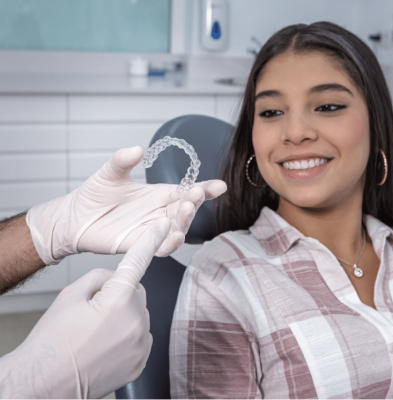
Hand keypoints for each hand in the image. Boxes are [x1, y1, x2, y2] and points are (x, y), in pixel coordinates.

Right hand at [0, 217, 169, 398]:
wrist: (43, 384)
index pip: (138, 261)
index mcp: (118, 300)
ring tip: (97, 332)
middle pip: (137, 292)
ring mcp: (140, 345)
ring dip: (126, 316)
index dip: (151, 240)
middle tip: (95, 310)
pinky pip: (142, 335)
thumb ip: (101, 276)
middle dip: (121, 294)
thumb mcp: (70, 294)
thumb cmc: (52, 340)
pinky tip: (106, 344)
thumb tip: (117, 278)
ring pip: (140, 314)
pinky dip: (129, 334)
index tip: (163, 227)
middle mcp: (136, 322)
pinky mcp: (141, 362)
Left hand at [26, 146, 226, 264]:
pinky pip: (159, 247)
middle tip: (196, 193)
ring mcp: (151, 229)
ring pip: (176, 228)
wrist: (74, 217)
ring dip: (184, 221)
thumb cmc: (94, 194)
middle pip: (185, 209)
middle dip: (194, 202)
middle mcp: (159, 212)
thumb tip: (139, 149)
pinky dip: (169, 244)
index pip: (186, 191)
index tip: (219, 186)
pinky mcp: (139, 245)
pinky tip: (175, 237)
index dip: (205, 189)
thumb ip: (123, 160)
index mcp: (158, 194)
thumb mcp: (109, 172)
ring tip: (186, 207)